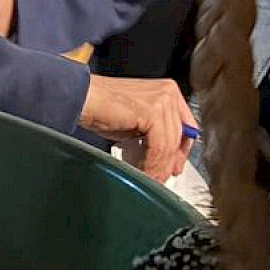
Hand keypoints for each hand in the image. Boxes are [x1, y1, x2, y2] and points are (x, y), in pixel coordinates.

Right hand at [79, 75, 196, 181]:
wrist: (83, 99)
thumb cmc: (102, 108)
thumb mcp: (137, 121)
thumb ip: (154, 132)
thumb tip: (165, 155)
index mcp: (167, 91)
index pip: (186, 126)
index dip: (180, 150)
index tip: (174, 166)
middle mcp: (168, 92)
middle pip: (180, 136)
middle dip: (170, 161)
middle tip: (161, 177)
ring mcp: (162, 101)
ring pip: (169, 144)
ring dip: (159, 166)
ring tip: (150, 178)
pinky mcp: (152, 112)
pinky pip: (159, 146)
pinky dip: (152, 163)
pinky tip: (144, 171)